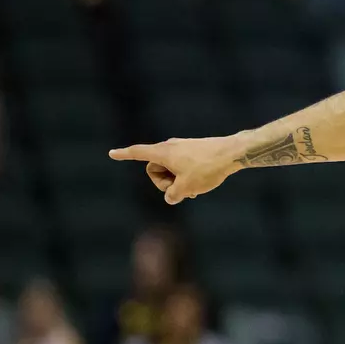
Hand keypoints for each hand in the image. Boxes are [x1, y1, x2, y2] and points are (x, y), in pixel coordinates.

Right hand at [110, 135, 240, 203]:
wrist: (233, 153)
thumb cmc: (207, 168)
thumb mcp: (186, 187)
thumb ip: (172, 195)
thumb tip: (171, 196)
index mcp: (163, 152)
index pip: (138, 153)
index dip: (124, 155)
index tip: (112, 153)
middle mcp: (170, 147)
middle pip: (155, 169)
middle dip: (164, 183)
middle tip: (180, 191)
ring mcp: (182, 148)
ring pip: (170, 170)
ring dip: (177, 182)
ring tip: (194, 189)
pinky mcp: (194, 151)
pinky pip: (182, 167)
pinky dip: (186, 178)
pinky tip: (200, 186)